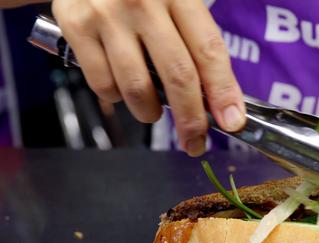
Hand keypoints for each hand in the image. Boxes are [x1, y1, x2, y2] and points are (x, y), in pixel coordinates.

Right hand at [52, 0, 245, 155]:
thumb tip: (218, 100)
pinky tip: (121, 85)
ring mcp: (108, 15)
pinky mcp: (75, 25)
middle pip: (178, 76)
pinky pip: (103, 84)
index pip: (209, 51)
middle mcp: (144, 2)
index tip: (232, 121)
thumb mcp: (174, 0)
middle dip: (191, 120)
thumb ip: (195, 41)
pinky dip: (117, 97)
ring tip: (152, 110)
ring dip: (150, 112)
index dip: (224, 92)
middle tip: (195, 141)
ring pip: (138, 88)